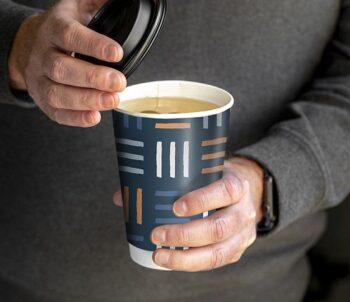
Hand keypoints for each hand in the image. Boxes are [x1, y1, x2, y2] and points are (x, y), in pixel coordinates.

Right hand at [8, 0, 143, 126]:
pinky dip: (75, 118)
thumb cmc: (66, 25)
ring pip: (58, 93)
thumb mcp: (84, 2)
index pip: (70, 35)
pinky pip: (56, 112)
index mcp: (55, 27)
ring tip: (113, 100)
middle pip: (63, 69)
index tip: (118, 53)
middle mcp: (44, 54)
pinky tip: (94, 117)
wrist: (35, 44)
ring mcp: (41, 79)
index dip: (93, 45)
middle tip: (120, 82)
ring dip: (87, 100)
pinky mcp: (45, 99)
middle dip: (93, 78)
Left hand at [113, 157, 263, 270]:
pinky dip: (192, 264)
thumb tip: (122, 196)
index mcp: (237, 184)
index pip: (225, 191)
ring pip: (219, 252)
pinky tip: (172, 261)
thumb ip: (168, 179)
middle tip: (157, 234)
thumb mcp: (203, 170)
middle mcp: (244, 210)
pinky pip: (216, 262)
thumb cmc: (217, 179)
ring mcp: (244, 233)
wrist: (247, 190)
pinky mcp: (237, 250)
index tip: (175, 207)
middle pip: (220, 227)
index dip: (201, 200)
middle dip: (185, 235)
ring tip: (159, 255)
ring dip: (186, 258)